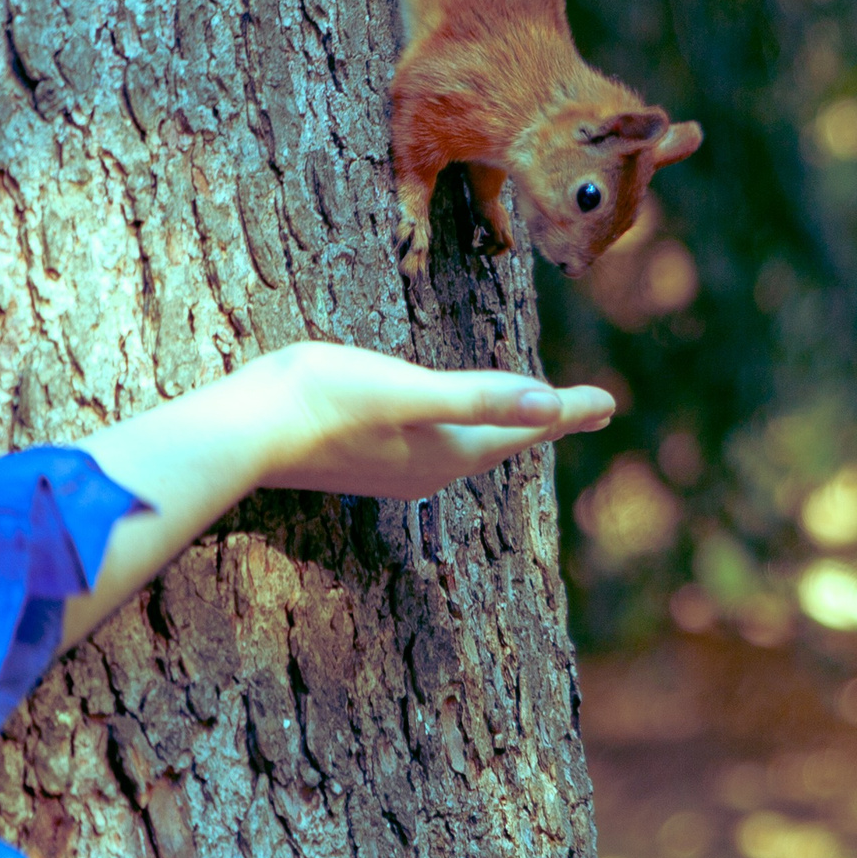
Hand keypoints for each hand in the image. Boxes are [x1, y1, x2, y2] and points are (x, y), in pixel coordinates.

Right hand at [66, 339, 613, 645]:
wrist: (247, 431)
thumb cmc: (324, 401)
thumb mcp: (407, 390)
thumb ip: (478, 397)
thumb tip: (548, 405)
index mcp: (447, 450)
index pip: (523, 429)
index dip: (566, 411)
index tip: (609, 401)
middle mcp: (426, 467)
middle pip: (501, 442)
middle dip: (540, 424)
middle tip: (581, 410)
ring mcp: (391, 466)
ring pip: (465, 446)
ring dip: (498, 429)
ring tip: (521, 417)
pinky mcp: (359, 455)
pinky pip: (430, 442)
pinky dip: (456, 429)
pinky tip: (440, 423)